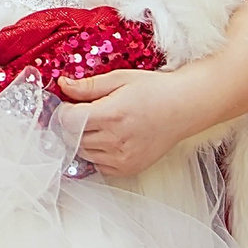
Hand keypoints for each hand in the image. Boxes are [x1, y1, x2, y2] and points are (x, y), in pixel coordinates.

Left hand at [60, 65, 207, 178]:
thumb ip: (88, 86)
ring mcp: (122, 158)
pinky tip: (109, 139)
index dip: (64, 111)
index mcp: (111, 115)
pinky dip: (97, 154)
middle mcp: (115, 140)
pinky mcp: (128, 169)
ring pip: (83, 153)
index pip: (68, 121)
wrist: (183, 108)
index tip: (70, 104)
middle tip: (84, 112)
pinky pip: (98, 165)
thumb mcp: (119, 79)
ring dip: (83, 140)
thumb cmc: (154, 90)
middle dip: (72, 125)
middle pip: (73, 138)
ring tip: (100, 125)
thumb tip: (63, 86)